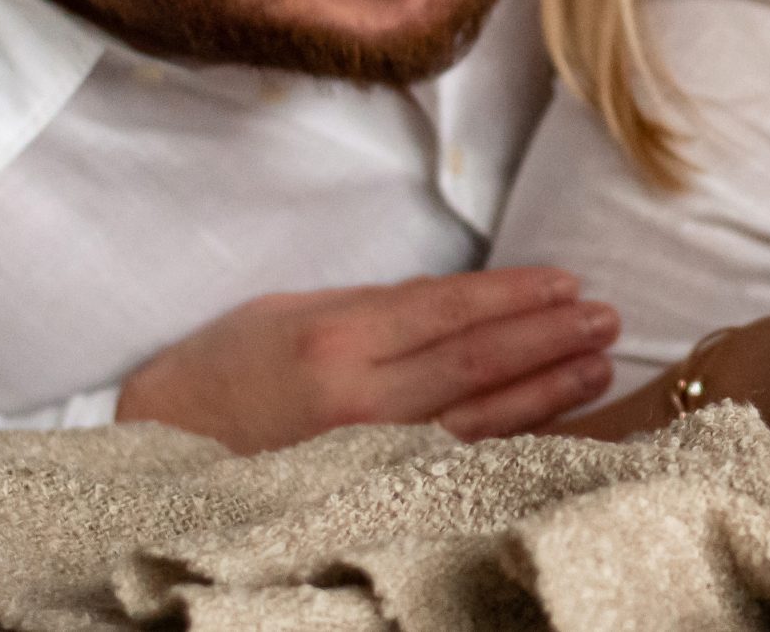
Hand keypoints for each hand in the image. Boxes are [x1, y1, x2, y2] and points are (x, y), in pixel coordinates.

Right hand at [116, 267, 618, 452]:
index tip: (568, 282)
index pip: (450, 310)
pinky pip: (458, 460)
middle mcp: (359, 399)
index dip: (516, 296)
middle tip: (605, 318)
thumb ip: (378, 307)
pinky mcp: (372, 488)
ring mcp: (369, 452)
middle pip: (477, 363)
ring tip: (598, 365)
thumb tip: (461, 300)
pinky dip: (512, 439)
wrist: (164, 447)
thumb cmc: (226, 369)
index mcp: (337, 338)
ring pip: (479, 417)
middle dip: (549, 337)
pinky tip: (554, 422)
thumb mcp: (292, 310)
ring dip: (548, 390)